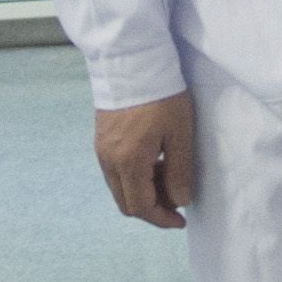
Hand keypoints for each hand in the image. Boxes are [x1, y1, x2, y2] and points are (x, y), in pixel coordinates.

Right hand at [95, 94, 199, 228]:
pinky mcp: (101, 140)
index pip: (141, 207)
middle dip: (153, 208)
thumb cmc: (161, 95)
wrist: (131, 62)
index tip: (180, 220)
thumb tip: (180, 201)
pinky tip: (154, 161)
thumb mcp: (180, 134)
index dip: (162, 219)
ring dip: (144, 191)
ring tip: (169, 174)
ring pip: (120, 188)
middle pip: (126, 203)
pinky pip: (115, 171)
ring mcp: (101, 150)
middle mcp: (109, 161)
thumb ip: (180, 171)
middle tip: (176, 198)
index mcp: (128, 162)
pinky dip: (135, 176)